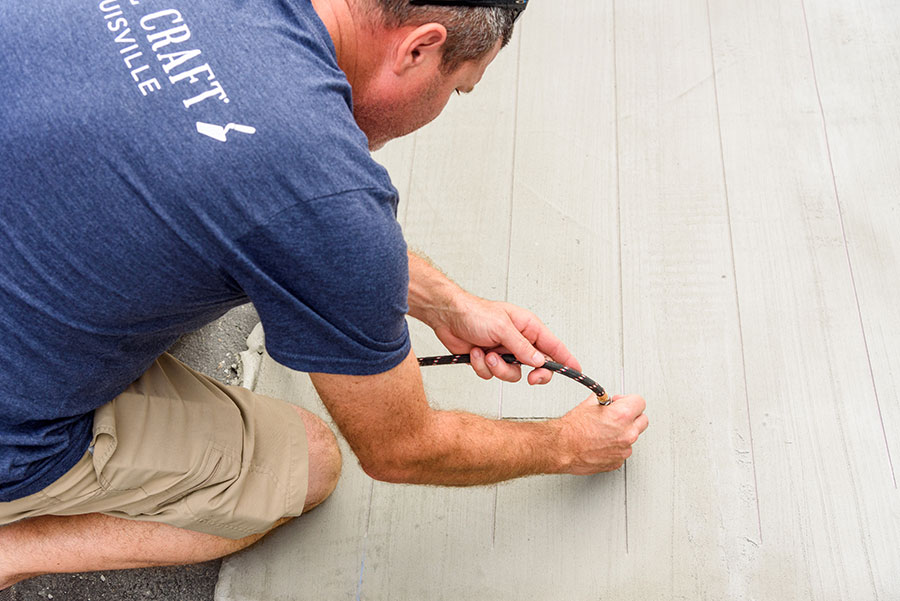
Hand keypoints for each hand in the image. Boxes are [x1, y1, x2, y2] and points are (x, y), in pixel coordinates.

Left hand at [431, 292, 580, 384]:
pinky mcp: (488, 361)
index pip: (553, 345)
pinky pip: (492, 375)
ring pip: (512, 374)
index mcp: (528, 327)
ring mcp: (504, 352)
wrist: (447, 317)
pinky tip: (474, 353)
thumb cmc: (474, 313)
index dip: (566, 359)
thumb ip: (522, 347)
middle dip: (532, 373)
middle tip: (531, 378)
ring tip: (487, 354)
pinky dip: (482, 367)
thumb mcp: (502, 328)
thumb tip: (540, 362)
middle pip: (537, 366)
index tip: (576, 370)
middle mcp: (518, 341)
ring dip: (498, 368)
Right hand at [556, 394, 647, 473]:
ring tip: (605, 431)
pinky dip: (616, 447)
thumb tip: (608, 401)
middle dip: (631, 416)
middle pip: (643, 420)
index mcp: (622, 416)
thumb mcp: (589, 404)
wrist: (561, 448)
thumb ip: (605, 402)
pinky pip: (623, 450)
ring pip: (633, 436)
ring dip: (623, 432)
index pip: (640, 402)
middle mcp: (627, 433)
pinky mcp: (618, 462)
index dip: (629, 400)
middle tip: (617, 415)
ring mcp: (624, 450)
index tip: (621, 402)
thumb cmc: (571, 429)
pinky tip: (602, 443)